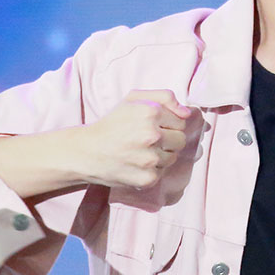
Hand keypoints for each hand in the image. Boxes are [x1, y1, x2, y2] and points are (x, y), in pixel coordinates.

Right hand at [76, 89, 201, 189]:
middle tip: (148, 140)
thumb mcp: (134, 99)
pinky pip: (162, 173)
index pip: (181, 121)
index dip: (168, 124)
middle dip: (168, 140)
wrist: (87, 152)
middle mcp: (152, 135)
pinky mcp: (148, 178)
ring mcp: (150, 158)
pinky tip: (136, 164)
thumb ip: (164, 97)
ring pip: (173, 157)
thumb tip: (187, 113)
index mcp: (150, 112)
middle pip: (181, 140)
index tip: (152, 126)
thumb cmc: (112, 123)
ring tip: (140, 152)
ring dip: (161, 155)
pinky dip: (152, 170)